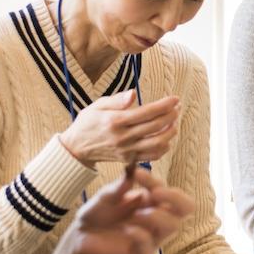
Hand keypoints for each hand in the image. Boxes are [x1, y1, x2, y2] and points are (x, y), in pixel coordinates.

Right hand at [58, 90, 179, 165]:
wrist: (76, 148)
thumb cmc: (88, 122)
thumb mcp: (97, 106)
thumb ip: (117, 100)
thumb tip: (134, 93)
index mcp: (116, 121)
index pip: (147, 112)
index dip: (165, 105)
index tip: (176, 99)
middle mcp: (123, 137)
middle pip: (156, 127)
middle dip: (172, 116)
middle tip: (177, 108)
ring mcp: (127, 150)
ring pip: (158, 143)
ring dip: (171, 131)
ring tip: (174, 121)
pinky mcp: (129, 159)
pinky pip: (152, 156)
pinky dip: (164, 147)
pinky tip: (166, 136)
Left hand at [64, 167, 194, 253]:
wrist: (82, 235)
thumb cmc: (98, 212)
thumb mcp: (105, 196)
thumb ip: (118, 187)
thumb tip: (131, 171)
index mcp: (153, 200)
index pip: (168, 189)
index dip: (155, 181)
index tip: (137, 173)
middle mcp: (159, 217)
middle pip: (187, 208)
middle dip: (175, 198)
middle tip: (155, 193)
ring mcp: (152, 236)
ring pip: (173, 226)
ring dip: (156, 216)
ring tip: (136, 215)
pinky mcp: (142, 253)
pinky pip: (150, 246)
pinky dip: (140, 235)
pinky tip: (127, 229)